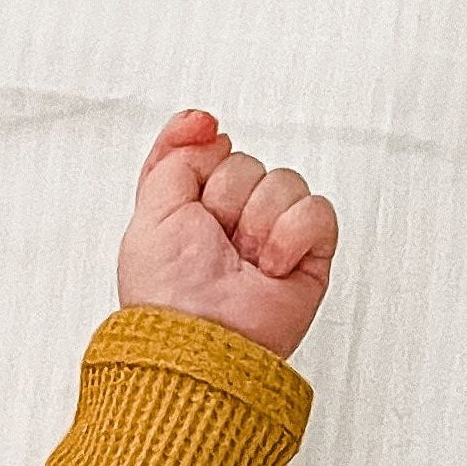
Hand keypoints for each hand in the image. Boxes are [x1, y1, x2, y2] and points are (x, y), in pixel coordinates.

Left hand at [117, 108, 337, 361]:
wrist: (202, 339)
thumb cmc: (168, 295)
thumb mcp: (150, 213)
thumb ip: (172, 158)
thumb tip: (204, 127)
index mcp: (189, 213)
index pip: (206, 153)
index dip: (202, 141)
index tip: (204, 131)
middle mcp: (230, 223)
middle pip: (246, 164)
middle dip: (228, 195)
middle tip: (215, 238)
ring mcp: (270, 238)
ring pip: (283, 181)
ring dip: (259, 219)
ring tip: (244, 259)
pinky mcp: (307, 255)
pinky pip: (316, 210)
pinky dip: (293, 234)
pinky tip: (271, 264)